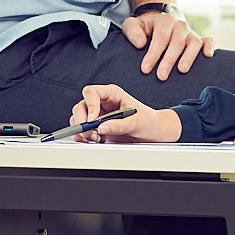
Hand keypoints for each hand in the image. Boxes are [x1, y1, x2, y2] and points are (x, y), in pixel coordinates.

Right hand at [68, 84, 182, 142]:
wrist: (155, 133)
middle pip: (81, 107)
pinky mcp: (97, 128)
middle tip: (92, 134)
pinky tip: (94, 141)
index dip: (89, 105)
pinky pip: (83, 131)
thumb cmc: (149, 121)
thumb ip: (119, 125)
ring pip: (79, 119)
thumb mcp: (136, 122)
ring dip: (83, 131)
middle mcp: (102, 103)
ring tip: (96, 139)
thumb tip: (101, 128)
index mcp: (112, 94)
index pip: (91, 92)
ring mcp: (98, 115)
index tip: (94, 120)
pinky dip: (83, 137)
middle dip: (83, 121)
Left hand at [120, 10, 213, 78]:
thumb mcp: (132, 25)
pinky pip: (208, 41)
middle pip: (176, 43)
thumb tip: (141, 44)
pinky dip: (210, 47)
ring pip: (194, 43)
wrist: (158, 20)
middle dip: (168, 60)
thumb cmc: (144, 27)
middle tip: (161, 76)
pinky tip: (208, 56)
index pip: (160, 39)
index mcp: (164, 21)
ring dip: (188, 57)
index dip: (153, 54)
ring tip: (182, 70)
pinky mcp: (199, 40)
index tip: (145, 69)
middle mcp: (180, 26)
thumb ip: (133, 32)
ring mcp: (191, 33)